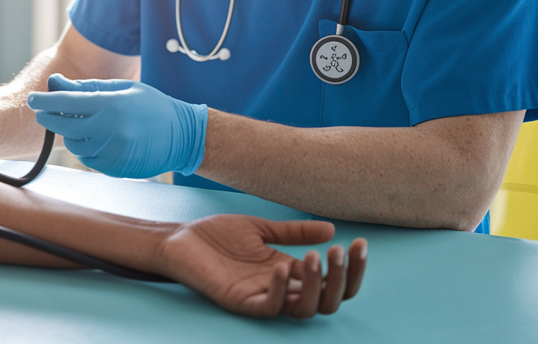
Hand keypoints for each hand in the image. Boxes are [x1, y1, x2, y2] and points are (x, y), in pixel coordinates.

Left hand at [26, 75, 206, 177]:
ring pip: (73, 145)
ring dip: (71, 134)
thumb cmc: (151, 106)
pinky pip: (87, 159)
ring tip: (86, 123)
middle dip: (51, 118)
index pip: (65, 103)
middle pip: (63, 127)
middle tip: (46, 111)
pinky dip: (86, 148)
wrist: (182, 136)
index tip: (32, 99)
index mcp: (109, 105)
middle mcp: (108, 130)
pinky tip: (99, 138)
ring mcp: (111, 152)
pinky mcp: (114, 169)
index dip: (44, 101)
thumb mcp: (122, 88)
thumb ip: (87, 87)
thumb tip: (57, 83)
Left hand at [162, 215, 366, 317]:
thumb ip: (293, 232)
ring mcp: (263, 296)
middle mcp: (282, 288)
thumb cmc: (216, 236)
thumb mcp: (261, 229)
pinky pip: (270, 308)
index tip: (358, 243)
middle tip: (340, 252)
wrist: (180, 239)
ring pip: (304, 309)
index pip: (332, 281)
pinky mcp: (242, 302)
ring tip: (313, 256)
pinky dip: (281, 291)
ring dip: (315, 284)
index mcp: (291, 271)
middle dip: (342, 279)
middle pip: (328, 300)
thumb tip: (331, 229)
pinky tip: (283, 268)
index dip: (351, 268)